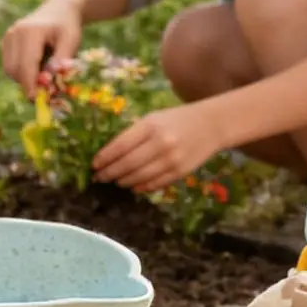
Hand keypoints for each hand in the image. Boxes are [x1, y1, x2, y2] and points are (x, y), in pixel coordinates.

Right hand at [1, 0, 81, 95]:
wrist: (58, 10)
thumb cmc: (67, 26)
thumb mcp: (71, 40)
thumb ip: (62, 59)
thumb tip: (50, 77)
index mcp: (30, 31)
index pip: (25, 64)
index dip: (29, 84)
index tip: (36, 100)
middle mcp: (14, 33)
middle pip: (14, 70)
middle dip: (28, 83)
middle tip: (47, 89)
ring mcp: (7, 37)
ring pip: (9, 70)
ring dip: (25, 78)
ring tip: (44, 70)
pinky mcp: (5, 42)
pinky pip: (9, 66)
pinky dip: (22, 72)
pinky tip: (36, 63)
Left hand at [92, 102, 223, 193]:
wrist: (212, 125)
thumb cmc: (177, 119)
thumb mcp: (153, 119)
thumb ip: (133, 135)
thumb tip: (110, 155)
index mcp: (150, 126)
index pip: (120, 146)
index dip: (104, 158)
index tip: (94, 165)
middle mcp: (160, 143)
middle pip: (127, 164)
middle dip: (110, 173)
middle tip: (100, 177)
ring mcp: (171, 160)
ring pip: (139, 177)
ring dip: (123, 181)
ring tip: (115, 181)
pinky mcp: (180, 172)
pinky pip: (155, 184)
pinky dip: (141, 187)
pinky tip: (133, 186)